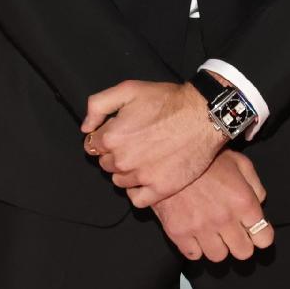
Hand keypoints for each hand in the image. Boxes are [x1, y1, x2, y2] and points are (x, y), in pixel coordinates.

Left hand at [81, 80, 225, 207]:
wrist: (204, 115)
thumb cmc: (167, 100)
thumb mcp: (129, 89)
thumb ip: (98, 105)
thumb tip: (86, 128)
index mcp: (112, 137)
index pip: (92, 145)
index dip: (104, 137)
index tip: (120, 132)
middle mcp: (123, 160)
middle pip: (105, 164)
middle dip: (115, 154)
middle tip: (136, 142)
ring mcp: (141, 177)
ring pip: (119, 181)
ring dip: (127, 171)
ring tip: (145, 156)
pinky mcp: (160, 189)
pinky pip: (137, 199)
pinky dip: (138, 191)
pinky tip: (147, 177)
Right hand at [153, 150, 274, 262]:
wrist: (169, 157)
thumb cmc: (206, 158)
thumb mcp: (239, 162)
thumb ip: (255, 185)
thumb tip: (259, 204)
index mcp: (243, 201)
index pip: (264, 238)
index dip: (261, 235)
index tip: (253, 231)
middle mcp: (224, 218)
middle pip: (243, 252)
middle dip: (241, 243)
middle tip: (232, 232)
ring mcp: (200, 228)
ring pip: (218, 257)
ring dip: (217, 246)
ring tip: (212, 231)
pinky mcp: (179, 233)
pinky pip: (194, 255)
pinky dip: (195, 247)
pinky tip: (195, 232)